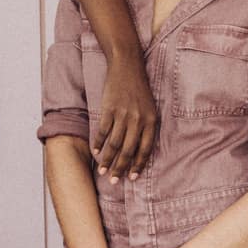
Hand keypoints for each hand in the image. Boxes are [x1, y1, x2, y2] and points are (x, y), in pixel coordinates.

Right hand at [92, 55, 158, 182]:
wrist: (127, 66)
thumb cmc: (139, 90)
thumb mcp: (150, 108)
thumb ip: (147, 127)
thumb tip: (139, 150)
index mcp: (151, 121)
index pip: (145, 149)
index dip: (138, 165)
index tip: (132, 178)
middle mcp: (138, 120)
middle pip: (129, 150)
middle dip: (121, 168)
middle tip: (114, 181)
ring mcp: (123, 114)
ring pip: (114, 143)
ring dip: (107, 160)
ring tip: (102, 172)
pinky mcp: (109, 109)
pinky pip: (103, 131)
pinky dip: (98, 143)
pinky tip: (96, 152)